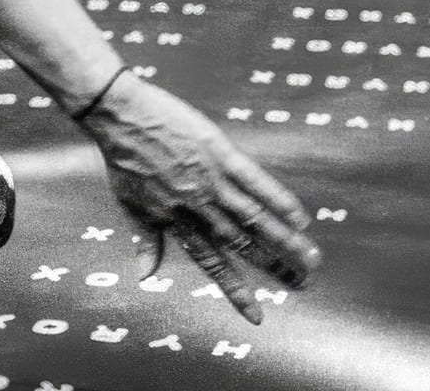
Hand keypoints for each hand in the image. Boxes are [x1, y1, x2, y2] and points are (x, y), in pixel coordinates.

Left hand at [77, 75, 321, 324]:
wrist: (117, 114)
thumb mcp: (128, 204)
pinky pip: (254, 179)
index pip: (212, 263)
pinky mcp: (219, 152)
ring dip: (285, 241)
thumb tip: (145, 277)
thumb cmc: (122, 159)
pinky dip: (277, 198)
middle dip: (275, 268)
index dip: (235, 291)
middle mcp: (197, 206)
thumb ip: (145, 242)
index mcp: (177, 221)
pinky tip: (300, 217)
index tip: (257, 316)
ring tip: (312, 260)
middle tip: (304, 285)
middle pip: (243, 245)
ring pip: (255, 218)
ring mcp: (210, 179)